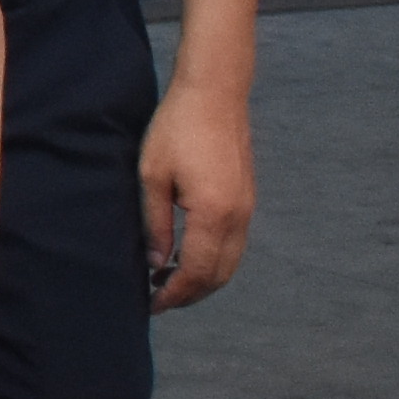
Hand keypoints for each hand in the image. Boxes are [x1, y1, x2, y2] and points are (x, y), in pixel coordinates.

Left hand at [142, 69, 258, 309]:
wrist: (215, 93)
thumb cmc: (177, 128)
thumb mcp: (152, 176)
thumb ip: (156, 225)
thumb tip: (156, 264)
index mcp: (213, 214)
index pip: (196, 272)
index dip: (174, 294)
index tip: (151, 305)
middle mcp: (238, 217)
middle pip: (219, 276)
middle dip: (189, 294)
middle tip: (157, 299)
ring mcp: (247, 209)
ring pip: (230, 263)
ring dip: (203, 279)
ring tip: (168, 281)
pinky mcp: (247, 199)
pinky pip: (235, 245)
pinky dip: (214, 260)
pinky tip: (188, 255)